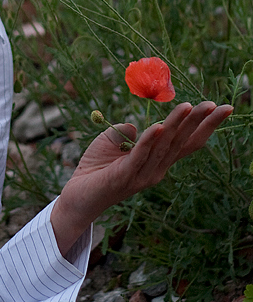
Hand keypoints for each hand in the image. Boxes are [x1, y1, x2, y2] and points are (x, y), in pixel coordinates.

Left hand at [50, 101, 232, 256]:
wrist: (77, 196)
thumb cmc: (96, 169)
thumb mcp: (111, 142)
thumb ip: (127, 132)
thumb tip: (136, 125)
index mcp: (157, 161)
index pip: (187, 142)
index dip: (205, 126)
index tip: (224, 108)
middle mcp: (155, 170)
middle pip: (181, 143)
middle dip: (199, 123)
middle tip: (216, 105)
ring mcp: (141, 175)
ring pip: (163, 146)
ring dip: (176, 125)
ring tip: (187, 106)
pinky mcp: (123, 177)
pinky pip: (139, 155)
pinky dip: (149, 140)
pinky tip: (159, 127)